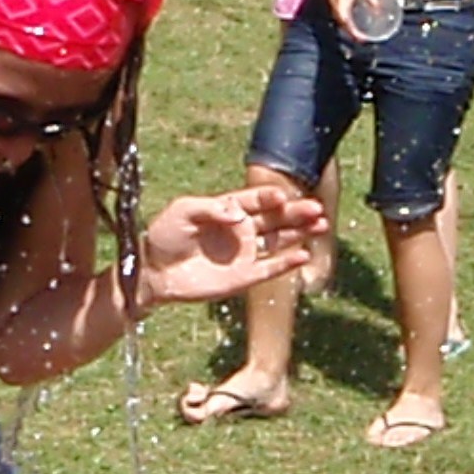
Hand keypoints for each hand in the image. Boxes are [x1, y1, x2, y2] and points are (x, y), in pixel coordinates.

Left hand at [139, 187, 326, 307]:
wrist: (153, 270)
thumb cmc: (165, 235)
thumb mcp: (183, 211)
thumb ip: (210, 208)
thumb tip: (238, 213)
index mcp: (228, 209)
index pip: (256, 199)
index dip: (269, 197)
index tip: (282, 196)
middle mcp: (242, 229)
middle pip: (275, 218)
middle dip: (295, 213)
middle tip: (316, 208)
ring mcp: (245, 253)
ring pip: (279, 240)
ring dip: (300, 233)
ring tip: (320, 224)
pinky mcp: (244, 276)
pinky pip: (270, 268)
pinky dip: (287, 262)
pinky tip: (303, 254)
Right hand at [327, 0, 371, 39]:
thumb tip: (380, 8)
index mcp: (341, 2)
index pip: (346, 22)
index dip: (353, 31)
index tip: (361, 38)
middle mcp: (335, 4)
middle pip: (342, 23)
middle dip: (351, 32)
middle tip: (361, 38)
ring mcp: (333, 3)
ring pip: (340, 19)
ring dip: (347, 27)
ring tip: (357, 32)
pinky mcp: (334, 0)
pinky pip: (339, 14)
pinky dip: (345, 20)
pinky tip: (351, 21)